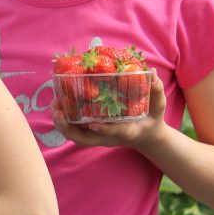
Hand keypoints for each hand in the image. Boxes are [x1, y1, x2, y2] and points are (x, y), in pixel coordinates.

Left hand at [52, 73, 167, 148]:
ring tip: (55, 105)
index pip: (116, 132)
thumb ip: (156, 92)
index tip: (94, 123)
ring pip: (76, 136)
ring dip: (62, 124)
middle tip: (59, 110)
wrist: (146, 136)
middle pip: (84, 140)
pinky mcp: (93, 133)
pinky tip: (59, 104)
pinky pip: (75, 130)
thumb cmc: (151, 119)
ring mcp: (99, 136)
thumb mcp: (158, 107)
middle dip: (69, 128)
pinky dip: (64, 120)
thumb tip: (154, 74)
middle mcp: (109, 137)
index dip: (105, 129)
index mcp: (128, 131)